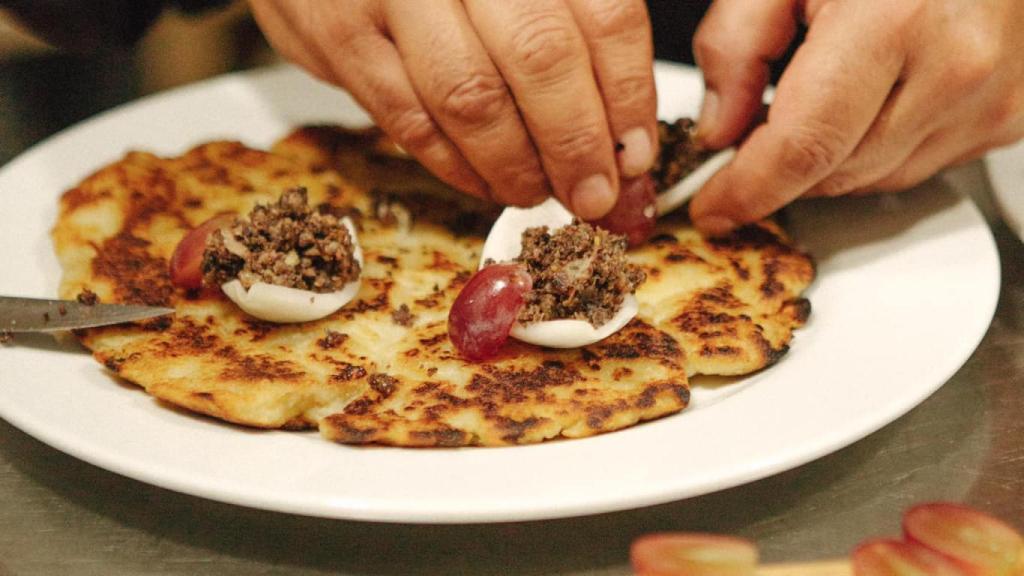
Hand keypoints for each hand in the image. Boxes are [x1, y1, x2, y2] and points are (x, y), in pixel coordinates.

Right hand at [247, 0, 658, 219]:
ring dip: (516, 165)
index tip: (635, 154)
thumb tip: (626, 144)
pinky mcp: (340, 35)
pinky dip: (456, 166)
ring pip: (472, 98)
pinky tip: (485, 182)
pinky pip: (410, 119)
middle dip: (575, 143)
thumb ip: (578, 35)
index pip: (604, 16)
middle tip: (594, 195)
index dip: (626, 96)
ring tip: (540, 192)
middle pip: (542, 56)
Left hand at [689, 0, 1023, 233]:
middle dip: (778, 171)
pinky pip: (916, 165)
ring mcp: (989, 98)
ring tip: (816, 95)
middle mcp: (956, 67)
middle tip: (747, 135)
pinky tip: (866, 98)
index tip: (712, 206)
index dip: (746, 190)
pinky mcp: (1005, 117)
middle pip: (835, 174)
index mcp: (897, 20)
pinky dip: (874, 148)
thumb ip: (736, 45)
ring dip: (826, 160)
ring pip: (873, 180)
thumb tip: (720, 129)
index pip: (804, 148)